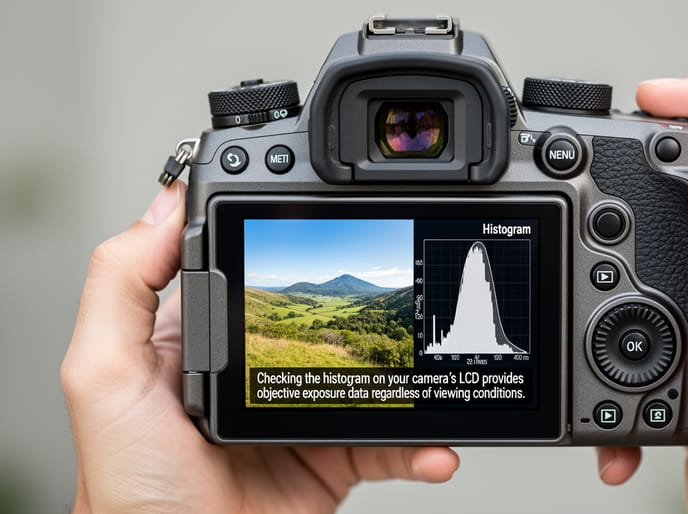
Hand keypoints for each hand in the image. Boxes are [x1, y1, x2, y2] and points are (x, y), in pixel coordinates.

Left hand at [61, 182, 458, 512]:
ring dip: (406, 376)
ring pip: (366, 380)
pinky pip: (387, 445)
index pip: (251, 270)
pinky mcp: (329, 461)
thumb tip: (164, 206)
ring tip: (431, 371)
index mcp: (202, 339)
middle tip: (404, 296)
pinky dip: (419, 447)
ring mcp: (298, 413)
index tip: (326, 214)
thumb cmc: (131, 485)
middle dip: (367, 307)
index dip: (283, 242)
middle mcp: (255, 370)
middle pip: (324, 320)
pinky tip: (435, 447)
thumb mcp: (106, 373)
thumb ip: (122, 285)